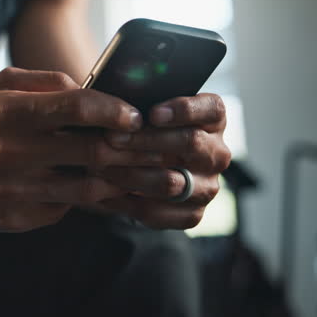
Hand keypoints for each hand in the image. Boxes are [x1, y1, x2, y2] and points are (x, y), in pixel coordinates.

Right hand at [0, 67, 162, 232]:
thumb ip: (46, 83)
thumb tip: (92, 89)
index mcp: (9, 114)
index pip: (76, 108)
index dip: (114, 111)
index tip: (134, 115)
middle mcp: (11, 153)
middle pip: (91, 153)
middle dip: (130, 150)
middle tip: (149, 147)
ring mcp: (12, 190)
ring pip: (86, 190)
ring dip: (116, 180)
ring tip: (131, 171)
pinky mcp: (13, 219)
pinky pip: (64, 210)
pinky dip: (81, 199)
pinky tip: (90, 188)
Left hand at [94, 94, 231, 228]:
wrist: (138, 169)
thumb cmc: (139, 128)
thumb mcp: (143, 110)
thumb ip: (139, 103)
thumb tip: (118, 104)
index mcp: (213, 119)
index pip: (212, 109)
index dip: (184, 109)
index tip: (153, 113)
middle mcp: (216, 153)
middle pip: (190, 143)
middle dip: (146, 140)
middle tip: (112, 137)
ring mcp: (207, 186)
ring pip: (171, 182)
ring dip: (131, 174)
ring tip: (100, 166)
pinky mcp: (192, 213)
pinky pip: (159, 211)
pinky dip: (128, 203)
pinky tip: (105, 191)